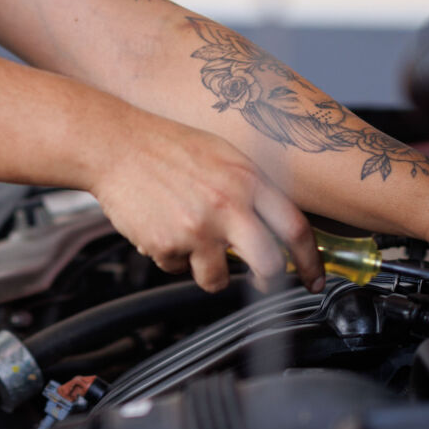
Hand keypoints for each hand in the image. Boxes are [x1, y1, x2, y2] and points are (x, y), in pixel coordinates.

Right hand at [90, 120, 323, 294]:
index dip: (310, 259)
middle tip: (263, 284)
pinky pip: (177, 268)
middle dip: (269, 281)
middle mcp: (228, 204)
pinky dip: (171, 257)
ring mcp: (198, 227)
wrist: (115, 144)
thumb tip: (273, 225)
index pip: (296, 227)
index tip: (313, 278)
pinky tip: (161, 228)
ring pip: (218, 278)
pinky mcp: (167, 244)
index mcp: (247, 179)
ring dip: (208, 271)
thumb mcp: (222, 155)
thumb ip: (250, 188)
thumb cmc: (166, 145)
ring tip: (191, 244)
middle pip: (268, 264)